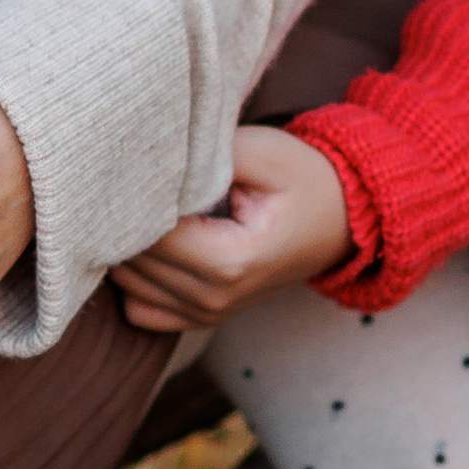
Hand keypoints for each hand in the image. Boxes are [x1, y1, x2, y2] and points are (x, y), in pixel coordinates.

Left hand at [111, 123, 352, 332]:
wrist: (341, 221)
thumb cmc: (302, 179)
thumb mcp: (264, 151)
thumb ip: (207, 156)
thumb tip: (151, 161)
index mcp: (230, 260)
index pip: (149, 232)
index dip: (135, 195)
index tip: (143, 163)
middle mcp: (214, 298)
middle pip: (133, 259)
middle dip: (127, 218)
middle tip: (143, 179)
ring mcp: (207, 314)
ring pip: (129, 283)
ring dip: (128, 245)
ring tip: (152, 206)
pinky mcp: (201, 317)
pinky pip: (139, 308)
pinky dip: (136, 278)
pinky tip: (154, 242)